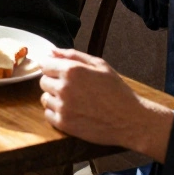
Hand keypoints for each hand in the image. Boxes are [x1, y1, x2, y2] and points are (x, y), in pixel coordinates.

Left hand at [38, 48, 172, 161]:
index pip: (45, 64)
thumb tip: (51, 51)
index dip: (53, 68)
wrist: (130, 120)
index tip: (63, 74)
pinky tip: (73, 112)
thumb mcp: (100, 65)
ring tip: (75, 101)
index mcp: (72, 70)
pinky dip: (57, 113)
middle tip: (73, 89)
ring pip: (45, 98)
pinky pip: (48, 115)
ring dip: (55, 99)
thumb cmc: (117, 91)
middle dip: (54, 83)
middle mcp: (64, 87)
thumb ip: (73, 55)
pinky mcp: (64, 124)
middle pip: (43, 81)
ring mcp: (63, 107)